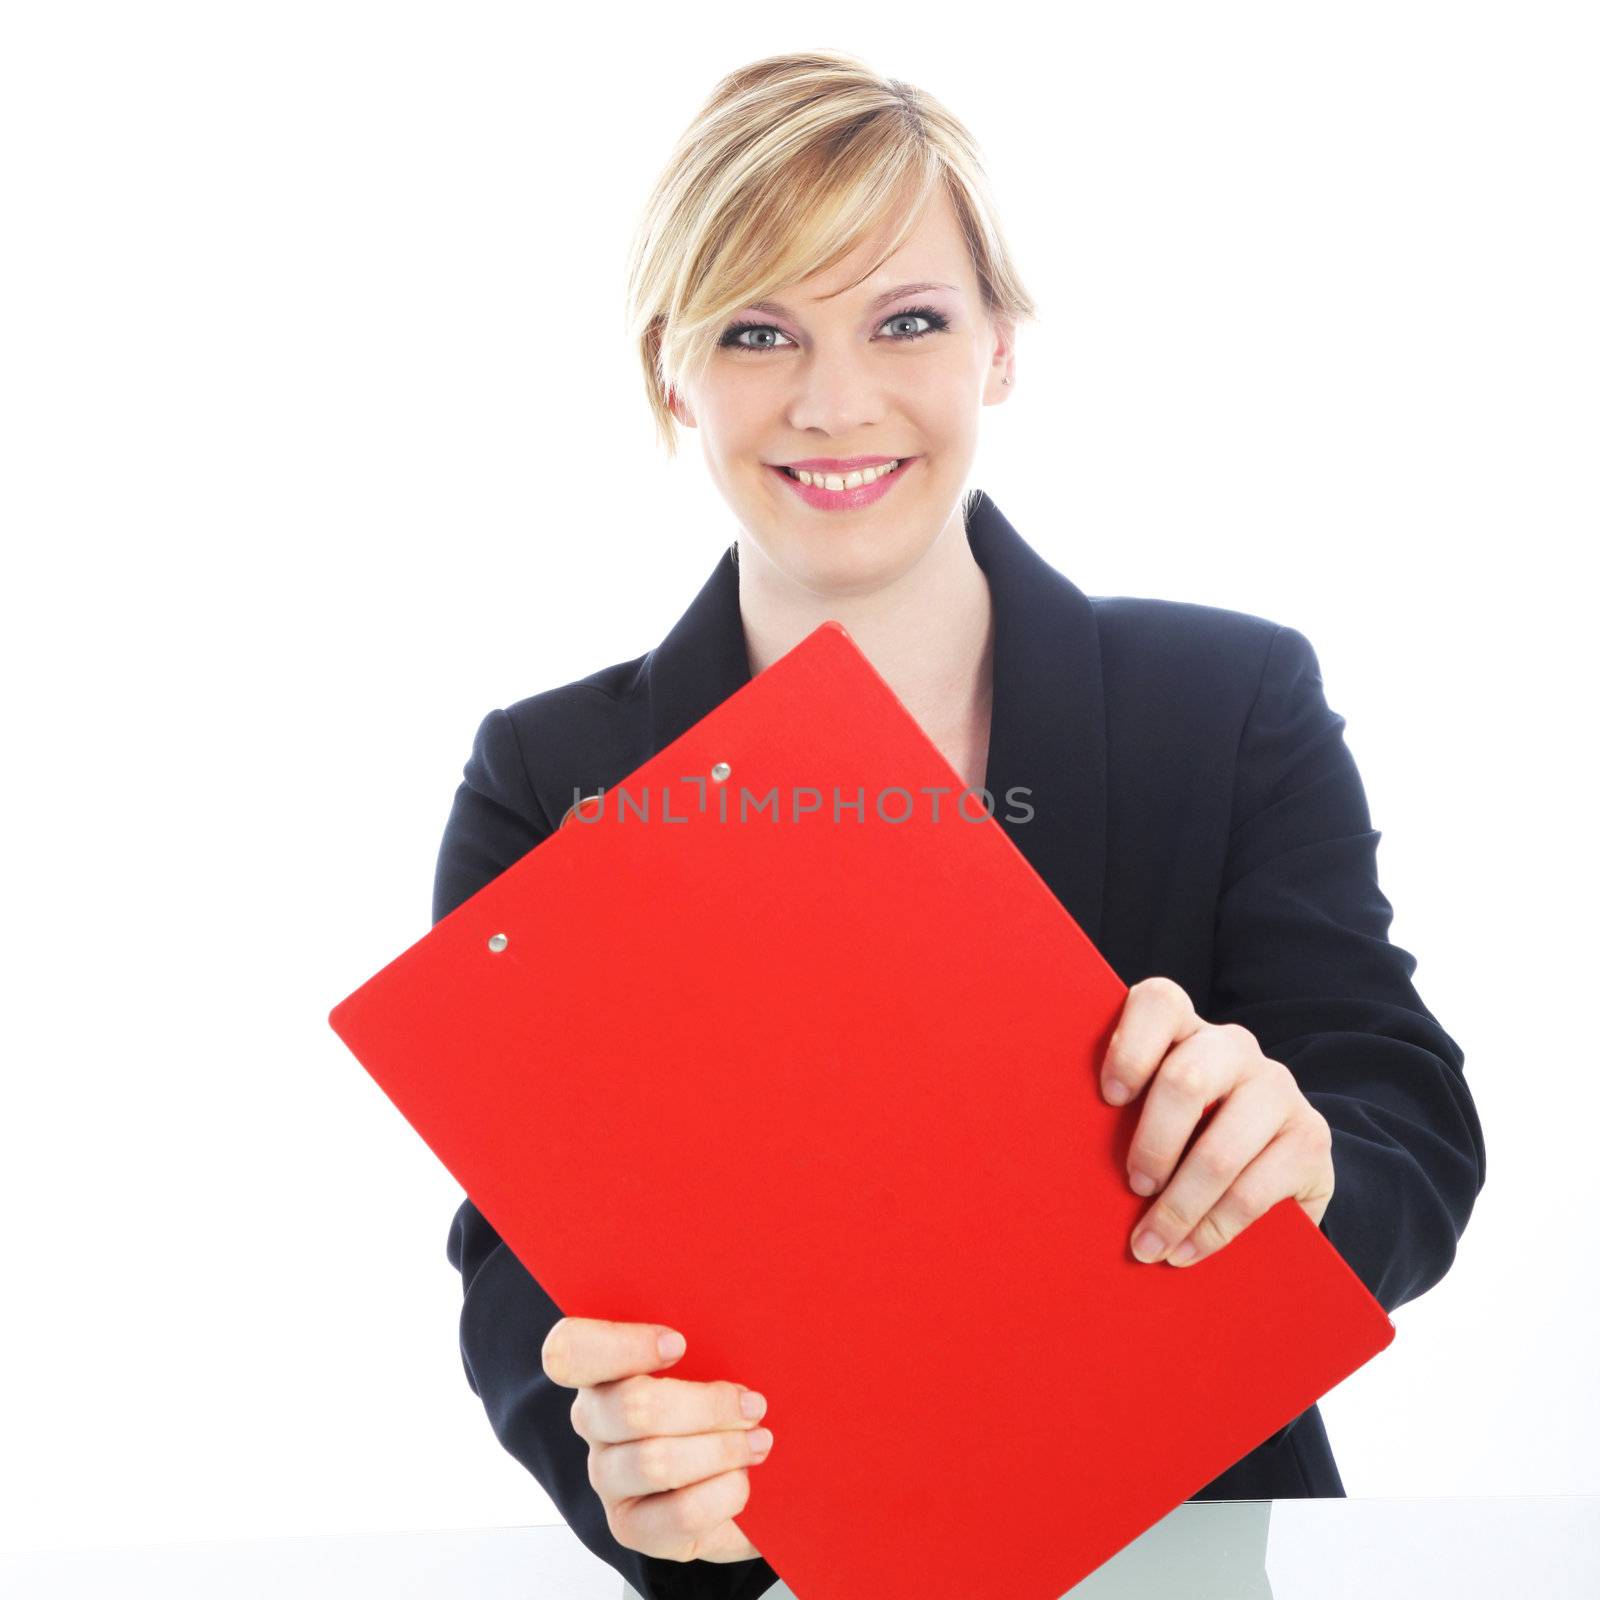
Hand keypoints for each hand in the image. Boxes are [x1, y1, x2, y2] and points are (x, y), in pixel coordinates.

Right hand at [542, 1316, 770, 1564]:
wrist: (725, 1479)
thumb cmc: (711, 1405)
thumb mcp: (706, 1364)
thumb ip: (706, 1348)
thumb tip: (741, 1340)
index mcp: (600, 1369)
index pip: (569, 1351)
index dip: (619, 1346)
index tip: (679, 1344)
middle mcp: (593, 1422)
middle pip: (632, 1407)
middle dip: (706, 1406)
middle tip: (753, 1404)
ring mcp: (607, 1478)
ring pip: (656, 1461)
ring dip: (721, 1450)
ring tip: (759, 1441)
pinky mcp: (630, 1527)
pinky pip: (680, 1513)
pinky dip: (723, 1493)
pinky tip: (742, 1479)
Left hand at [1100, 977, 1335, 1267]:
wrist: (1274, 1167)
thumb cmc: (1184, 1137)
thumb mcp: (1153, 1114)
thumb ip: (1122, 1116)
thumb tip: (1054, 1160)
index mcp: (1185, 1030)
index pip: (1159, 1002)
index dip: (1130, 1046)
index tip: (1108, 1099)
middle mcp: (1234, 1047)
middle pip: (1185, 1079)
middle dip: (1152, 1144)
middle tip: (1132, 1186)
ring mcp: (1277, 1089)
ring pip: (1219, 1149)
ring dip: (1178, 1206)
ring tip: (1149, 1244)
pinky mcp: (1311, 1138)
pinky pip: (1253, 1192)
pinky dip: (1212, 1230)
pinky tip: (1186, 1251)